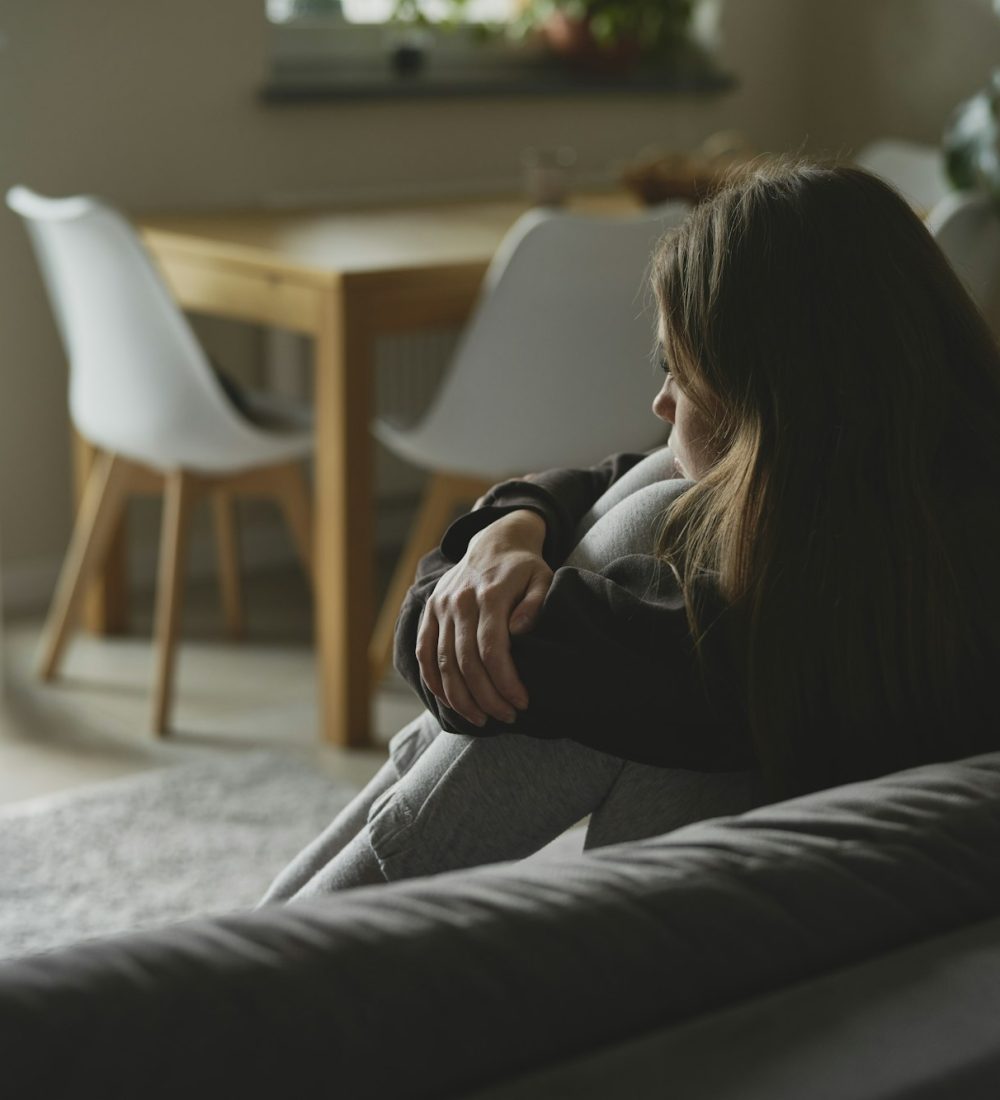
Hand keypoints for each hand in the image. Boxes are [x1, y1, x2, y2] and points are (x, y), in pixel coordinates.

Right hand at [416, 510, 552, 726]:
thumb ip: (535, 604)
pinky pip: (424, 653)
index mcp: (489, 595)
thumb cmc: (524, 568)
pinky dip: (433, 681)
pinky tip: (450, 701)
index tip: (521, 703)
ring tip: (481, 719)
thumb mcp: (542, 578)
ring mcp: (440, 607)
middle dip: (486, 698)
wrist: (493, 542)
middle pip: (466, 662)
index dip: (505, 682)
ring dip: (460, 698)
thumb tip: (520, 632)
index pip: (492, 650)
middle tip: (506, 717)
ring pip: (443, 663)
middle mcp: (459, 602)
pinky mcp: (429, 612)